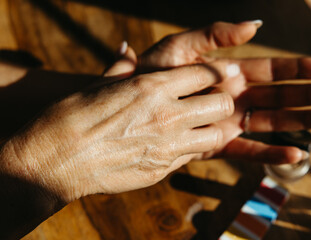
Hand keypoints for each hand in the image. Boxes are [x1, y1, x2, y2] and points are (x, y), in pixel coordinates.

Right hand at [2, 61, 236, 202]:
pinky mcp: (163, 170)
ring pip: (216, 135)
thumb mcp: (99, 84)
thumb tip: (126, 47)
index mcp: (153, 87)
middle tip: (214, 102)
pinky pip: (192, 157)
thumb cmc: (72, 117)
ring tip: (199, 126)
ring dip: (212, 129)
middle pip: (222, 105)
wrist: (56, 161)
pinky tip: (177, 144)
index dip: (220, 72)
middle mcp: (167, 115)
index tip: (225, 74)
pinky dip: (191, 149)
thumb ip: (122, 66)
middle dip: (223, 101)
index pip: (205, 73)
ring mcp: (168, 146)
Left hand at [109, 21, 310, 163]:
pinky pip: (248, 148)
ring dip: (303, 121)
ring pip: (273, 122)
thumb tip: (253, 26)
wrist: (128, 103)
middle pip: (280, 96)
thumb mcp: (182, 47)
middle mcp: (234, 97)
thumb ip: (214, 35)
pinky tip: (296, 153)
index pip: (271, 70)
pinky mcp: (217, 143)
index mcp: (229, 73)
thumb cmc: (152, 71)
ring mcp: (227, 121)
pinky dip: (272, 153)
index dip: (299, 68)